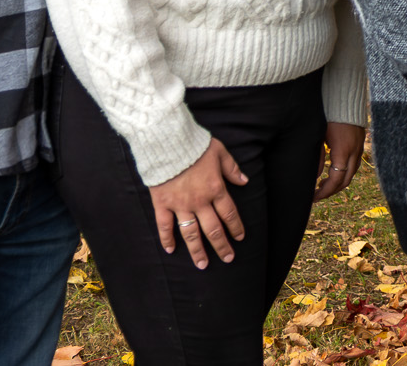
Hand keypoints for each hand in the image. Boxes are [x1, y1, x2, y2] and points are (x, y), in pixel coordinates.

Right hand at [149, 138, 247, 268]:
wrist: (167, 141)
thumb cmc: (195, 145)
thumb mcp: (220, 152)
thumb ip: (232, 168)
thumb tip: (244, 181)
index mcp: (215, 189)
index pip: (229, 214)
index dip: (236, 227)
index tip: (240, 238)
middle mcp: (200, 201)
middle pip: (213, 229)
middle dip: (222, 246)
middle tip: (228, 258)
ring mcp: (180, 205)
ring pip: (191, 233)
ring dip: (198, 251)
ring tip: (203, 265)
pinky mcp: (162, 204)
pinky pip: (164, 225)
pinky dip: (166, 239)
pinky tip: (171, 250)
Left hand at [314, 122, 365, 200]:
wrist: (345, 98)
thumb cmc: (328, 116)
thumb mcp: (319, 137)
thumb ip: (317, 158)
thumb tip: (314, 177)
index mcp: (342, 151)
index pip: (335, 180)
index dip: (324, 192)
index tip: (314, 197)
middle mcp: (354, 152)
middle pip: (345, 181)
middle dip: (331, 191)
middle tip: (317, 195)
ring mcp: (359, 147)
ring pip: (352, 173)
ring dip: (339, 182)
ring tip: (324, 185)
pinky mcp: (361, 142)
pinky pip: (355, 164)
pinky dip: (345, 172)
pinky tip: (335, 170)